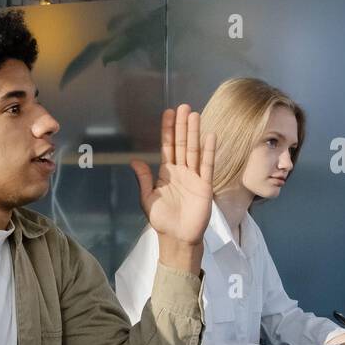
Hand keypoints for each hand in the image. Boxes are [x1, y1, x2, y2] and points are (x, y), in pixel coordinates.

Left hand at [130, 104, 215, 268]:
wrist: (177, 238)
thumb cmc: (161, 220)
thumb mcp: (147, 199)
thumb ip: (143, 179)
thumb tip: (134, 160)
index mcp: (166, 173)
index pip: (167, 147)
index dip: (168, 130)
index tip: (168, 113)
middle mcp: (181, 171)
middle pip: (181, 144)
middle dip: (182, 126)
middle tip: (183, 106)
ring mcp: (194, 177)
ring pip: (194, 150)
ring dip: (194, 133)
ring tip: (195, 114)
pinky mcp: (205, 186)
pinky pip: (207, 166)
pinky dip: (208, 151)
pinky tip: (210, 136)